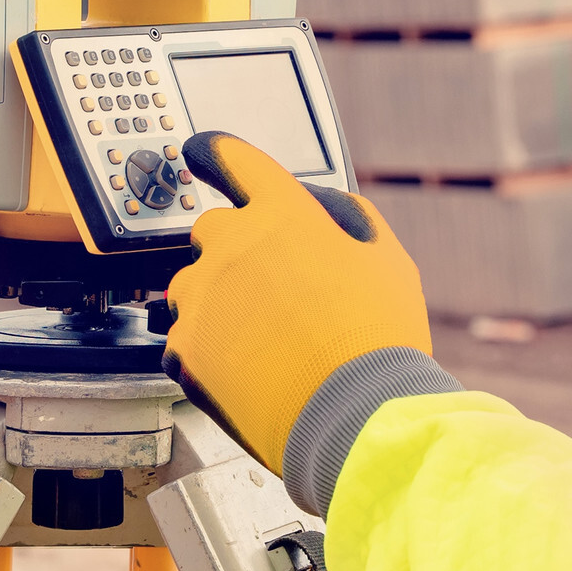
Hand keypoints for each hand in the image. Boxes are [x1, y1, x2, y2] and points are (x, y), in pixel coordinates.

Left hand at [163, 133, 430, 472]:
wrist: (354, 418)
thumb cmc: (377, 341)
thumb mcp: (386, 260)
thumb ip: (346, 219)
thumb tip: (321, 208)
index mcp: (282, 213)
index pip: (232, 159)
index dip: (215, 152)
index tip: (201, 152)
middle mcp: (232, 244)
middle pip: (211, 229)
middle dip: (235, 251)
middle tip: (272, 291)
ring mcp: (201, 297)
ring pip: (192, 284)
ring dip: (217, 300)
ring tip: (262, 340)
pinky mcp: (184, 347)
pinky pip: (185, 337)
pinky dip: (208, 349)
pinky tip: (247, 370)